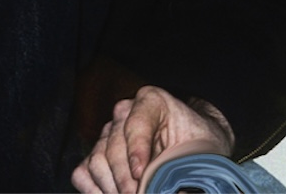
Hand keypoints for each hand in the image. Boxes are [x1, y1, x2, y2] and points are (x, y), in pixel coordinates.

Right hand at [70, 86, 234, 193]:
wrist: (195, 146)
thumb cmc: (200, 144)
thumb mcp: (202, 149)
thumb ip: (186, 167)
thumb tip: (178, 190)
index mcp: (152, 101)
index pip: (136, 124)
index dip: (137, 150)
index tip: (141, 174)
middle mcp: (124, 114)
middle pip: (113, 147)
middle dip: (125, 179)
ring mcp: (107, 134)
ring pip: (96, 161)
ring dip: (111, 188)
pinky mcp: (97, 155)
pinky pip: (84, 173)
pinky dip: (94, 191)